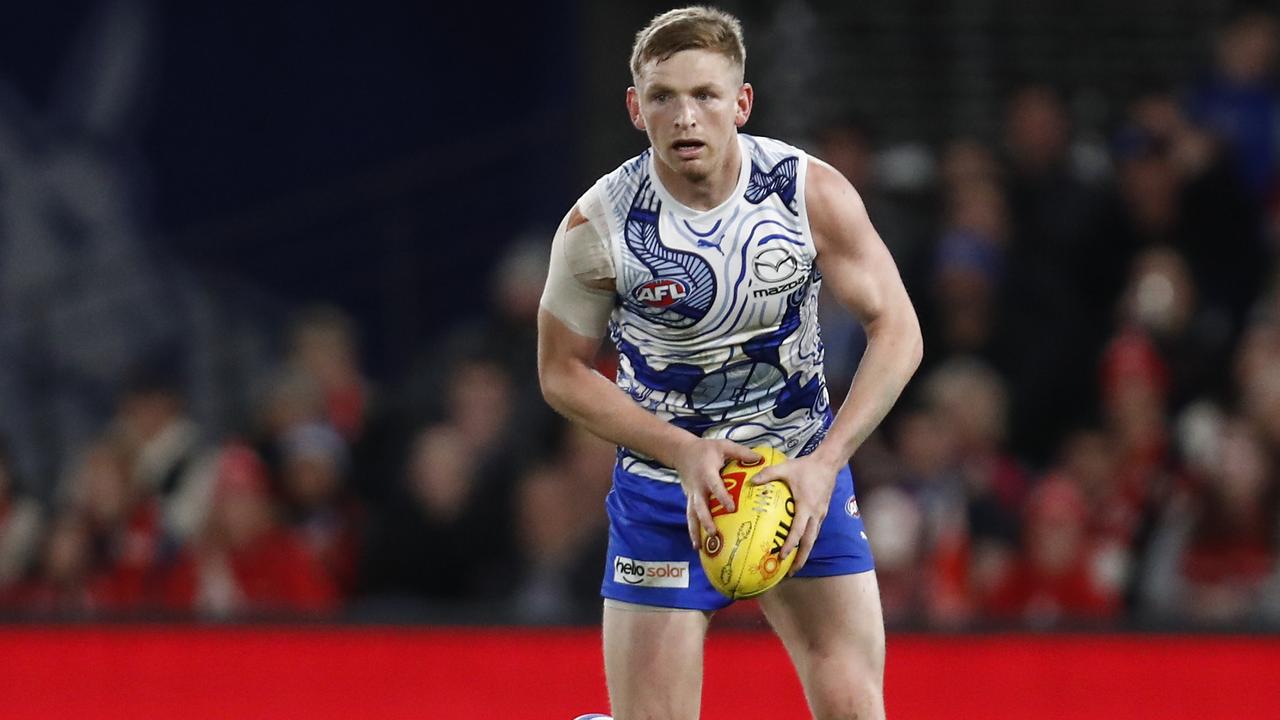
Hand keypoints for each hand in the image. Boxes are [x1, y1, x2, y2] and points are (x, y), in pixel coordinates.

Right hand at [673, 438, 760, 549]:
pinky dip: (693, 530)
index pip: (715, 486)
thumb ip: (741, 452)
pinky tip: (697, 544)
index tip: (731, 508)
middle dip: (706, 520)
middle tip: (713, 532)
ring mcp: (692, 494)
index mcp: (707, 473)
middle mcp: (698, 487)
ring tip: (699, 546)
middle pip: (700, 506)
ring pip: (692, 515)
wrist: (681, 451)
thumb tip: (761, 459)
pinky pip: (690, 516)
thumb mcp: (723, 446)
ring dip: (695, 530)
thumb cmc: (705, 449)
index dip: (722, 496)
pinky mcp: (689, 499)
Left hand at [751, 453, 841, 574]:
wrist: (828, 463)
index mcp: (806, 506)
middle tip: (791, 572)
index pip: (798, 531)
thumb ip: (768, 474)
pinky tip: (800, 545)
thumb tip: (751, 481)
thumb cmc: (806, 467)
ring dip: (805, 552)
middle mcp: (815, 514)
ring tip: (795, 564)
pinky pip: (815, 531)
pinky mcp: (822, 512)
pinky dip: (808, 541)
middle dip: (801, 558)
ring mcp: (821, 514)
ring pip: (813, 538)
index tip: (782, 556)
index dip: (790, 544)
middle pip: (809, 542)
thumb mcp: (786, 468)